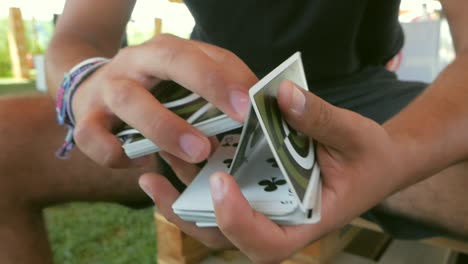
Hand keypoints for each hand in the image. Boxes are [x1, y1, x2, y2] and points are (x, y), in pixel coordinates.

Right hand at [71, 34, 256, 167]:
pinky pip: (95, 138)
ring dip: (166, 127)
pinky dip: (118, 154)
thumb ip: (215, 90)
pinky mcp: (86, 119)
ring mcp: (108, 90)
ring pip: (131, 101)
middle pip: (169, 59)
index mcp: (167, 50)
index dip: (230, 76)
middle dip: (207, 84)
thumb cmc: (152, 89)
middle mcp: (137, 62)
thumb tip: (256, 110)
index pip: (204, 53)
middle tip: (238, 115)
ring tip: (198, 152)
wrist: (93, 88)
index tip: (254, 101)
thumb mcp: (183, 80)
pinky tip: (142, 162)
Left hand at [139, 80, 407, 262]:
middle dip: (187, 213)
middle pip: (225, 236)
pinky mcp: (256, 187)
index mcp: (306, 223)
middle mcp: (278, 222)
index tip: (221, 182)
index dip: (238, 222)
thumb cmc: (370, 157)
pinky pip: (220, 187)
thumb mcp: (355, 137)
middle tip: (154, 181)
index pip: (267, 244)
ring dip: (180, 189)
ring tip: (153, 153)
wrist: (375, 161)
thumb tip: (282, 94)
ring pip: (214, 214)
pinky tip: (175, 145)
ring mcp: (263, 207)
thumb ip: (321, 119)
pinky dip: (195, 172)